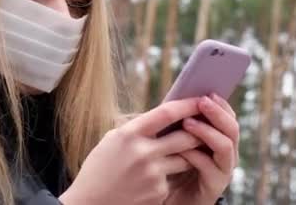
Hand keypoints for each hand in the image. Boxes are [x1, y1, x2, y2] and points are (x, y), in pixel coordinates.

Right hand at [59, 98, 202, 204]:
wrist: (89, 204)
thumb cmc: (99, 169)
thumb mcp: (112, 140)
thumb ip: (137, 128)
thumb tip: (164, 116)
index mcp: (129, 134)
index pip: (166, 113)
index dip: (187, 105)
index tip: (200, 100)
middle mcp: (143, 153)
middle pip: (185, 137)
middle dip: (198, 131)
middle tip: (205, 126)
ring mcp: (152, 174)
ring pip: (184, 159)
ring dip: (185, 155)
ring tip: (176, 154)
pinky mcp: (158, 192)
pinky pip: (172, 179)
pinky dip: (167, 177)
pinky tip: (150, 181)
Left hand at [164, 94, 239, 204]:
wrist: (165, 198)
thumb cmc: (168, 164)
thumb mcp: (173, 138)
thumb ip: (180, 121)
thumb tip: (177, 94)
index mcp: (220, 138)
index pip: (228, 117)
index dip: (221, 104)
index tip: (208, 91)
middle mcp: (226, 153)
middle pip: (232, 129)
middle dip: (217, 114)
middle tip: (202, 102)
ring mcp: (223, 170)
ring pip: (225, 146)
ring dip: (207, 132)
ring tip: (188, 123)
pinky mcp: (214, 187)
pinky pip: (210, 168)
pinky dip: (196, 156)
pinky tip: (182, 149)